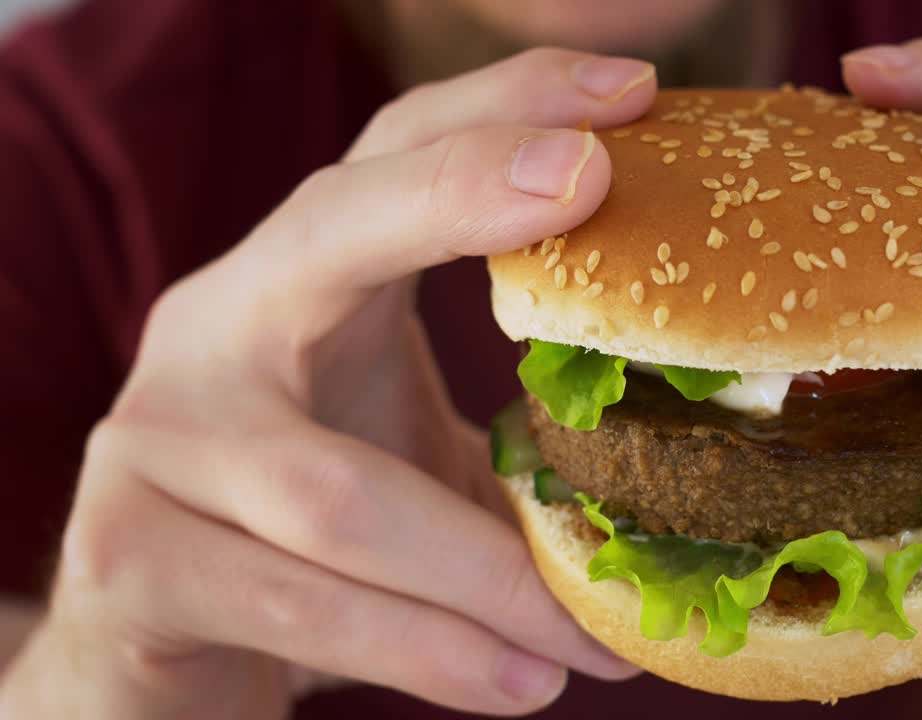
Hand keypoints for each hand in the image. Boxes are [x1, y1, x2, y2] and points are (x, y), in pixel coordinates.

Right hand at [0, 48, 655, 718]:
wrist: (149, 663)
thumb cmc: (307, 546)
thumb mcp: (410, 463)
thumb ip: (509, 444)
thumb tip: (698, 461)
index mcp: (290, 290)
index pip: (388, 156)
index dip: (501, 105)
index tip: (629, 91)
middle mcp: (210, 334)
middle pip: (329, 230)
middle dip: (457, 195)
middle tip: (590, 179)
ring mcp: (152, 443)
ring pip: (337, 489)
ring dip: (489, 569)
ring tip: (600, 635)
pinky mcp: (128, 560)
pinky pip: (299, 604)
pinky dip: (427, 651)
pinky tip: (522, 686)